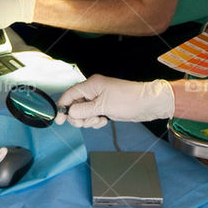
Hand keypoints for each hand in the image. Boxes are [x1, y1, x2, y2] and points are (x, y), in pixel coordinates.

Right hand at [54, 75, 173, 128]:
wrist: (147, 104)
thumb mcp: (102, 106)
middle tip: (86, 122)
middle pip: (75, 105)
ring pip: (84, 112)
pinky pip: (92, 115)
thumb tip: (70, 113)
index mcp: (91, 85)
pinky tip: (103, 121)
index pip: (70, 94)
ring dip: (88, 119)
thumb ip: (83, 110)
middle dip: (78, 116)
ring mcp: (99, 99)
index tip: (59, 121)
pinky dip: (95, 120)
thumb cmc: (127, 100)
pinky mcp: (105, 107)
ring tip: (99, 120)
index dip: (63, 107)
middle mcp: (93, 90)